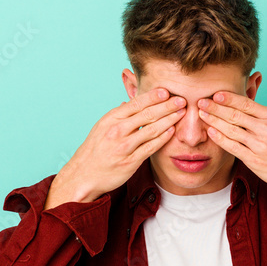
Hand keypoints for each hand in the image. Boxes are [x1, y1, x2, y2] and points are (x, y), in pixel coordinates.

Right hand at [45, 88, 186, 209]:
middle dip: (167, 106)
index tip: (166, 91)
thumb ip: (118, 115)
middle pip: (147, 114)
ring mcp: (124, 146)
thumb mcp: (102, 127)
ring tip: (182, 113)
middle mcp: (117, 130)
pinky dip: (163, 138)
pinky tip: (172, 131)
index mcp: (111, 119)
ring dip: (169, 120)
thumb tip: (128, 101)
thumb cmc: (95, 149)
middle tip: (182, 99)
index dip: (153, 96)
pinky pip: (151, 147)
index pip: (135, 103)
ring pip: (152, 129)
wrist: (84, 174)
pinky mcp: (131, 161)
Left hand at [197, 92, 266, 205]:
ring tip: (201, 114)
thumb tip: (242, 102)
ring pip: (231, 130)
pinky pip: (233, 147)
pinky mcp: (255, 160)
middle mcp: (266, 129)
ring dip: (214, 121)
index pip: (246, 104)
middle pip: (235, 115)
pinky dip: (220, 138)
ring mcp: (260, 145)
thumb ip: (262, 114)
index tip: (215, 94)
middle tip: (201, 101)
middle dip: (215, 107)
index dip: (228, 98)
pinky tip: (210, 132)